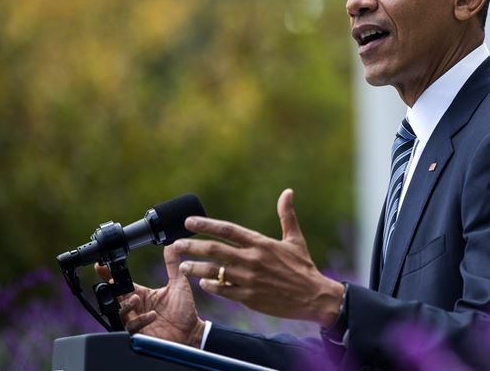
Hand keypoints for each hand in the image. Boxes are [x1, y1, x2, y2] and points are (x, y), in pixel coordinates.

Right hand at [95, 245, 205, 346]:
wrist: (191, 332)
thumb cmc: (184, 309)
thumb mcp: (179, 284)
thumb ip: (172, 265)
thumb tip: (171, 245)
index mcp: (142, 294)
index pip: (122, 283)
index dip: (109, 275)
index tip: (101, 266)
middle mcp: (136, 307)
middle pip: (116, 297)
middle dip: (112, 290)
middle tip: (116, 284)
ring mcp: (136, 320)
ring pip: (119, 313)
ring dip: (126, 305)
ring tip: (136, 299)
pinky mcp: (139, 334)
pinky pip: (131, 328)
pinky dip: (140, 320)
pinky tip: (152, 315)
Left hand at [175, 188, 344, 326]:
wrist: (313, 297)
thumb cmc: (303, 266)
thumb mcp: (295, 239)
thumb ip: (287, 215)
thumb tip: (288, 192)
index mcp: (261, 243)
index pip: (227, 230)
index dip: (206, 225)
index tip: (188, 222)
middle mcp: (252, 260)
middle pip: (214, 250)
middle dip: (192, 246)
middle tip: (176, 244)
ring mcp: (249, 280)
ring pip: (215, 272)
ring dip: (196, 268)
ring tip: (183, 266)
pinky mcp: (249, 298)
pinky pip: (224, 290)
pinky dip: (211, 285)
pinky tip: (202, 282)